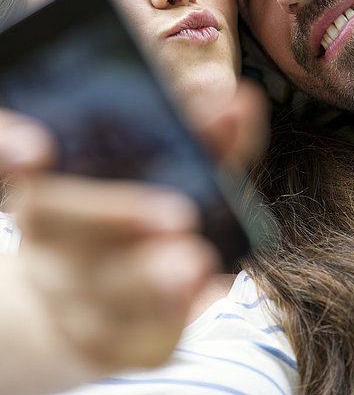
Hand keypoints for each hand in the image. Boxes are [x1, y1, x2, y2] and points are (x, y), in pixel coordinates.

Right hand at [0, 111, 217, 392]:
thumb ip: (202, 136)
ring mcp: (64, 290)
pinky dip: (161, 323)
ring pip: (91, 288)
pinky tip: (201, 296)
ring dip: (144, 278)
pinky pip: (120, 340)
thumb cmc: (131, 212)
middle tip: (174, 214)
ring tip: (194, 263)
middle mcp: (46, 234)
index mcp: (50, 180)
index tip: (35, 153)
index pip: (8, 153)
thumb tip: (242, 100)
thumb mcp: (166, 166)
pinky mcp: (95, 339)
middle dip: (112, 214)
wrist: (88, 295)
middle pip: (53, 220)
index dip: (8, 147)